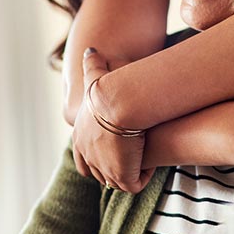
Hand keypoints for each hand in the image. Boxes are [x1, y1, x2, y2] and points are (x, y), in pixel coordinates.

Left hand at [72, 48, 152, 192]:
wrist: (118, 103)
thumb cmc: (108, 89)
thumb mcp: (96, 77)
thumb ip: (92, 65)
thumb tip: (90, 50)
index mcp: (80, 139)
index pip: (83, 160)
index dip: (98, 158)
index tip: (115, 150)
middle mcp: (88, 157)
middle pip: (100, 174)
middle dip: (115, 168)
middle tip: (132, 158)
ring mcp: (104, 169)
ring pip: (117, 181)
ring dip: (130, 172)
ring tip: (144, 160)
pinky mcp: (121, 176)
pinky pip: (134, 184)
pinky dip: (143, 176)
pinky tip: (152, 163)